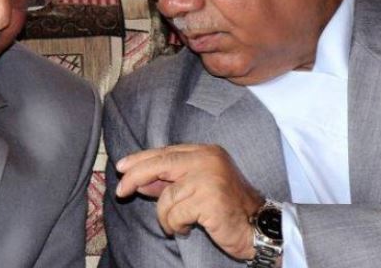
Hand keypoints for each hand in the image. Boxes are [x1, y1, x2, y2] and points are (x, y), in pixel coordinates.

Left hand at [115, 144, 264, 259]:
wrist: (259, 227)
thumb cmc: (227, 209)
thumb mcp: (195, 189)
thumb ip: (169, 182)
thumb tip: (138, 182)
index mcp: (205, 152)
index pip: (165, 152)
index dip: (141, 160)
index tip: (122, 168)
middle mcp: (208, 159)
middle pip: (160, 164)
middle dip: (135, 177)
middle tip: (121, 192)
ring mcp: (209, 177)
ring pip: (166, 197)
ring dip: (166, 217)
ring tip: (180, 224)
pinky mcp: (209, 198)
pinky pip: (175, 213)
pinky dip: (176, 225)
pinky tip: (188, 228)